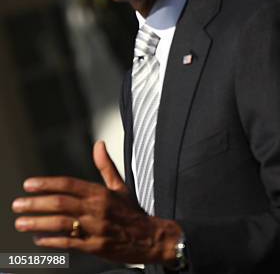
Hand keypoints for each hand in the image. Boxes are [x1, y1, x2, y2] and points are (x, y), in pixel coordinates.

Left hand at [12, 141, 181, 264]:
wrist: (151, 238)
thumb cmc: (133, 213)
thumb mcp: (121, 187)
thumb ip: (106, 166)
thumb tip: (99, 144)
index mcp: (102, 193)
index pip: (69, 185)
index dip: (47, 184)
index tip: (28, 185)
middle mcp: (97, 209)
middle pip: (60, 203)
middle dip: (35, 204)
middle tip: (17, 205)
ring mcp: (96, 228)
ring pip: (61, 224)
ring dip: (37, 223)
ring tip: (20, 223)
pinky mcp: (95, 247)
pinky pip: (68, 243)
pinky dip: (51, 241)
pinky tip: (39, 240)